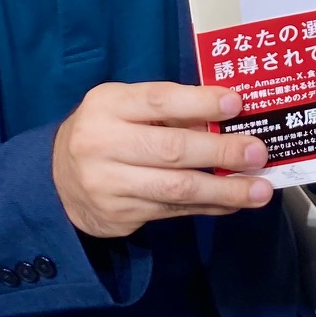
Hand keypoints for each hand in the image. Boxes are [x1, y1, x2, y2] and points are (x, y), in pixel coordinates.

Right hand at [52, 82, 272, 238]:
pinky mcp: (119, 216)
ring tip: (259, 189)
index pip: (159, 100)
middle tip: (258, 152)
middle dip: (221, 151)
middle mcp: (103, 144)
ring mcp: (109, 185)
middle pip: (171, 149)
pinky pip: (173, 210)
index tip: (236, 104)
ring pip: (176, 188)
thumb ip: (167, 109)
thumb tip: (227, 116)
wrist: (56, 179)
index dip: (200, 103)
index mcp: (108, 105)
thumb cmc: (105, 130)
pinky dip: (208, 206)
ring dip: (225, 190)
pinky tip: (233, 202)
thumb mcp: (124, 105)